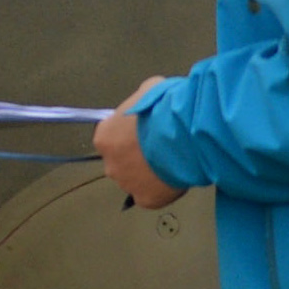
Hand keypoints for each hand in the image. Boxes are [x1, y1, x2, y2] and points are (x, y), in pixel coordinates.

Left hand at [96, 76, 183, 211]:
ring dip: (149, 175)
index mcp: (105, 136)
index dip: (131, 137)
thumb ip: (144, 98)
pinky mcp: (145, 199)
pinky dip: (161, 192)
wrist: (183, 134)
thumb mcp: (152, 89)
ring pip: (135, 181)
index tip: (147, 134)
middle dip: (138, 157)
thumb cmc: (165, 109)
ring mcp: (126, 184)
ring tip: (172, 163)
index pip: (112, 139)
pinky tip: (174, 180)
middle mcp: (109, 163)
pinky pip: (150, 198)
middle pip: (121, 162)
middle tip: (161, 150)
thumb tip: (152, 101)